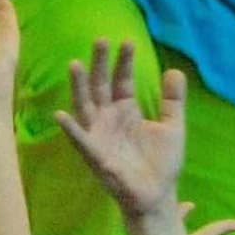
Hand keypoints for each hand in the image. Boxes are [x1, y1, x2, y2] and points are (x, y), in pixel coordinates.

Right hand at [53, 46, 186, 216]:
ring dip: (79, 86)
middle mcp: (109, 120)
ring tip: (74, 64)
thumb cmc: (162, 162)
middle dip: (100, 64)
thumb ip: (172, 100)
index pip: (122, 81)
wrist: (158, 195)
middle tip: (100, 39)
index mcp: (126, 111)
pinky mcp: (96, 156)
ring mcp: (99, 136)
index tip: (127, 41)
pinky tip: (60, 114)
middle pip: (101, 86)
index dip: (124, 62)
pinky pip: (81, 140)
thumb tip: (174, 70)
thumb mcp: (172, 126)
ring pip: (85, 106)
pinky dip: (71, 128)